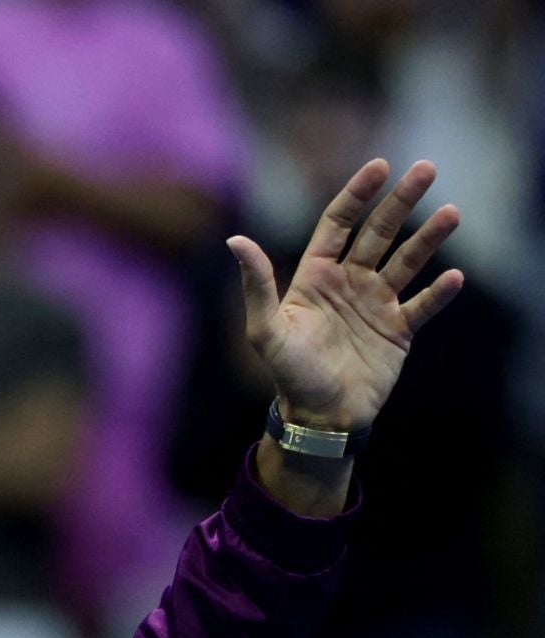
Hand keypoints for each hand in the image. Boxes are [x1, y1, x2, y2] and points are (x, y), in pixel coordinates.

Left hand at [228, 159, 461, 433]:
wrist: (318, 417)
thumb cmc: (288, 373)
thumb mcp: (266, 329)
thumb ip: (257, 284)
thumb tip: (235, 239)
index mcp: (316, 277)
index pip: (339, 223)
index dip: (358, 194)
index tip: (380, 166)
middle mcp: (348, 283)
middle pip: (379, 232)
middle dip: (402, 201)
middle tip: (427, 169)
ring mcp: (376, 305)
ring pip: (408, 261)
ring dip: (430, 237)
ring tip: (452, 213)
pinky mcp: (398, 331)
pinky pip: (423, 305)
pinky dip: (440, 292)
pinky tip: (455, 276)